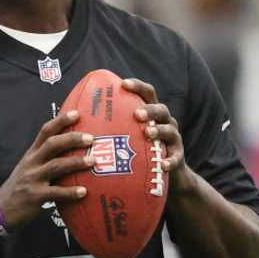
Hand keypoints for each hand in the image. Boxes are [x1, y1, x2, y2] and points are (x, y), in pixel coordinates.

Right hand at [0, 110, 94, 229]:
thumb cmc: (21, 186)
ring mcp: (33, 179)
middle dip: (72, 139)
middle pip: (52, 144)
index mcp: (32, 154)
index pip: (45, 131)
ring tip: (93, 161)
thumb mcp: (29, 167)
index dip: (60, 121)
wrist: (1, 208)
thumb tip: (72, 151)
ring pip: (55, 166)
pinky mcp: (35, 196)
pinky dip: (70, 192)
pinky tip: (84, 192)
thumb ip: (46, 158)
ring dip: (76, 162)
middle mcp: (32, 163)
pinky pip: (55, 193)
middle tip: (91, 138)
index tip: (76, 113)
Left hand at [121, 77, 194, 194]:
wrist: (167, 174)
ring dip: (159, 130)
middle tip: (137, 113)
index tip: (123, 84)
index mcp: (152, 113)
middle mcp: (165, 122)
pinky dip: (170, 161)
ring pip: (169, 130)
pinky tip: (162, 165)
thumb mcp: (129, 136)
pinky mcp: (178, 156)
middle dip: (149, 109)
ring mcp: (173, 138)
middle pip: (161, 109)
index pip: (147, 94)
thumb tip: (80, 119)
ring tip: (147, 133)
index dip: (137, 86)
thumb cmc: (140, 151)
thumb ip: (112, 126)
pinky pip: (176, 158)